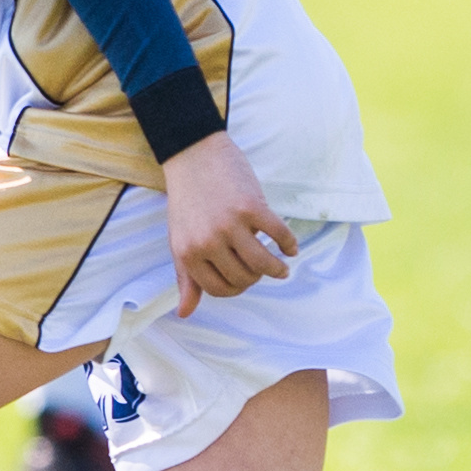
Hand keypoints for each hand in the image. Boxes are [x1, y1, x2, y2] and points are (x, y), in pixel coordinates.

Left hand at [159, 131, 295, 316]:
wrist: (193, 156)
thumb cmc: (187, 203)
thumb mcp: (180, 241)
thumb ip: (186, 278)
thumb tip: (185, 314)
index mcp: (187, 253)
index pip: (219, 289)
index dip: (236, 288)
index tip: (244, 280)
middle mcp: (207, 242)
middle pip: (244, 278)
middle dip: (256, 277)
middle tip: (261, 267)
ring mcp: (230, 224)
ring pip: (263, 264)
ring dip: (277, 269)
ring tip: (281, 267)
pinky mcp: (251, 207)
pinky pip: (279, 235)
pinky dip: (289, 244)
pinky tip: (290, 247)